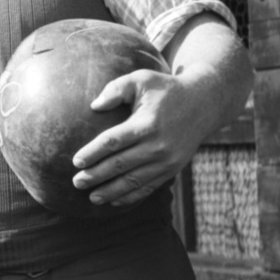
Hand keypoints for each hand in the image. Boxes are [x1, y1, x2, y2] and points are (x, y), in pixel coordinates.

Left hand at [71, 66, 207, 207]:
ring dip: (111, 191)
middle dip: (96, 176)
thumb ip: (116, 89)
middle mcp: (158, 145)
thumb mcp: (141, 79)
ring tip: (91, 197)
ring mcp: (167, 160)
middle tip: (77, 182)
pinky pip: (149, 187)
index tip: (76, 161)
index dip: (93, 153)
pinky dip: (131, 196)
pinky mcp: (173, 169)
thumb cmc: (166, 89)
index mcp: (147, 124)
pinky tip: (114, 200)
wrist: (204, 103)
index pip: (113, 142)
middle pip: (120, 165)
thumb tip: (94, 106)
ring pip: (133, 181)